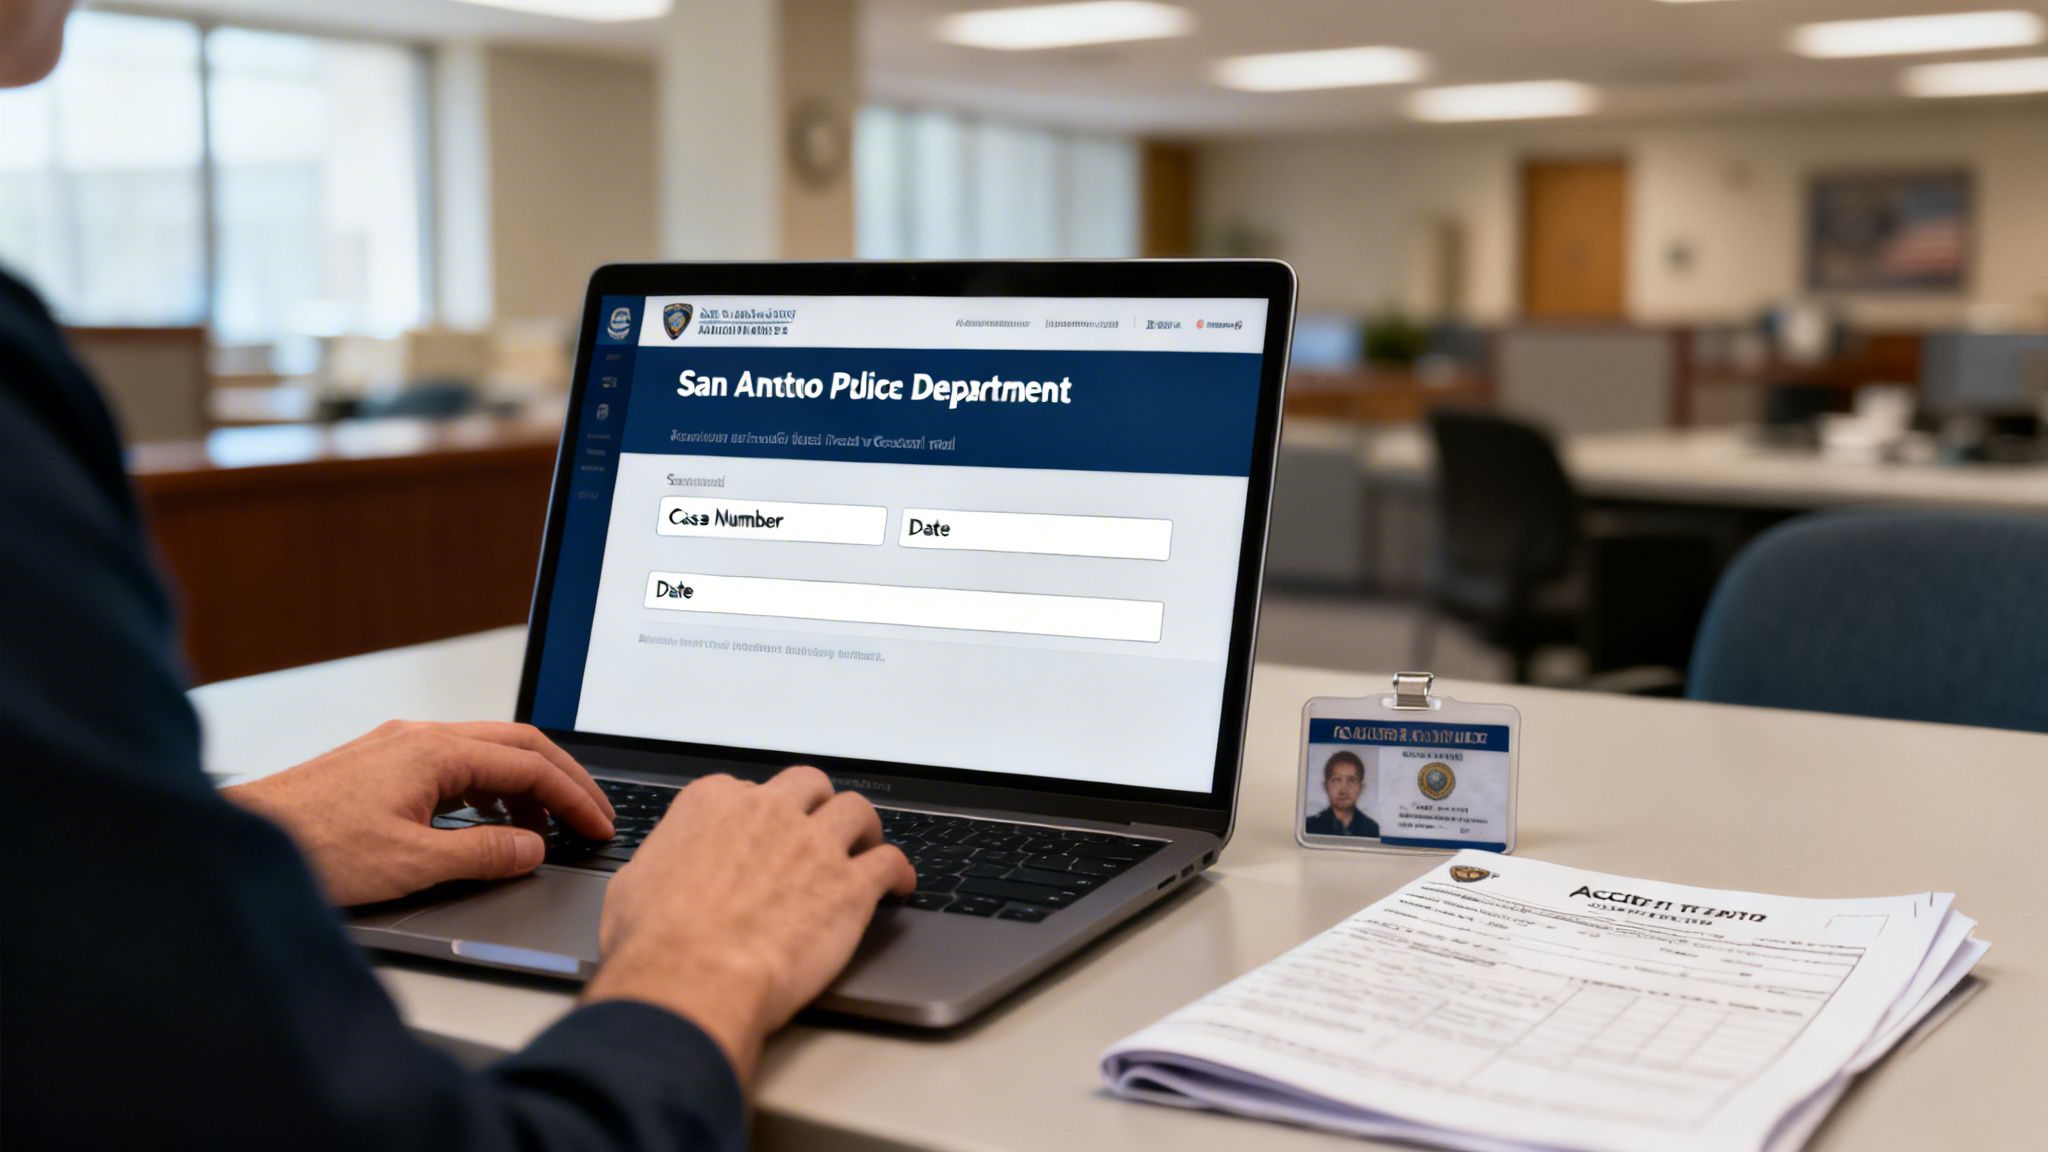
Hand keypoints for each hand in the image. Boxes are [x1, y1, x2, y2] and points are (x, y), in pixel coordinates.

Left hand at [224, 720, 614, 906]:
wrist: (242, 840)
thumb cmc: (312, 847)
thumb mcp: (413, 864)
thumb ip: (484, 855)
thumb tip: (533, 849)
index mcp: (436, 752)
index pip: (529, 765)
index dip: (574, 798)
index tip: (598, 826)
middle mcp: (420, 737)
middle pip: (517, 745)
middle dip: (562, 781)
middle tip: (591, 817)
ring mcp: (398, 747)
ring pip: (485, 752)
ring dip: (524, 787)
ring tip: (542, 831)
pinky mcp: (380, 765)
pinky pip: (455, 764)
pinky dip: (488, 790)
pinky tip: (485, 822)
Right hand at [585, 767, 914, 1086]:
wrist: (692, 979)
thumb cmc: (655, 941)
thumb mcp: (634, 884)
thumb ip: (665, 861)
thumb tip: (664, 870)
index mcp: (714, 804)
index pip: (746, 790)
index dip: (758, 814)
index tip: (762, 832)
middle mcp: (768, 813)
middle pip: (808, 786)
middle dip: (816, 804)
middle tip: (820, 826)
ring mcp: (814, 845)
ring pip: (856, 811)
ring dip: (863, 827)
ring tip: (866, 844)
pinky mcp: (850, 885)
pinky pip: (890, 862)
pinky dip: (899, 871)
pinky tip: (900, 885)